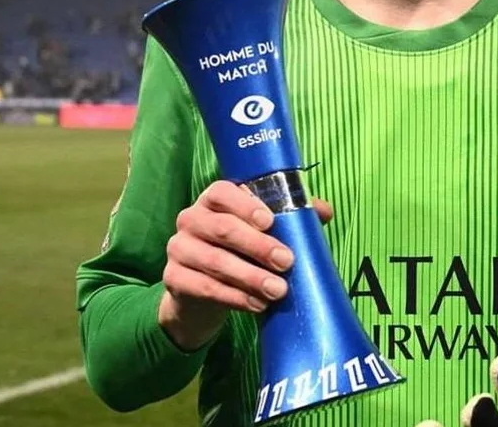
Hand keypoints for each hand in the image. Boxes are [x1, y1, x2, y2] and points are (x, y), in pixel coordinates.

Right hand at [159, 179, 333, 349]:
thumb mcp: (262, 232)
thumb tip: (323, 210)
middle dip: (258, 246)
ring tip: (278, 290)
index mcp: (212, 200)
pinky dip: (235, 297)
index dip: (245, 205)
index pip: (222, 192)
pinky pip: (205, 287)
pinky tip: (257, 304)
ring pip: (215, 261)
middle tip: (287, 262)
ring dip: (251, 277)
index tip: (270, 221)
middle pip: (222, 228)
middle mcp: (190, 219)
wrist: (201, 293)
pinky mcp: (174, 279)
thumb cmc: (240, 252)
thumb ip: (291, 216)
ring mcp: (179, 248)